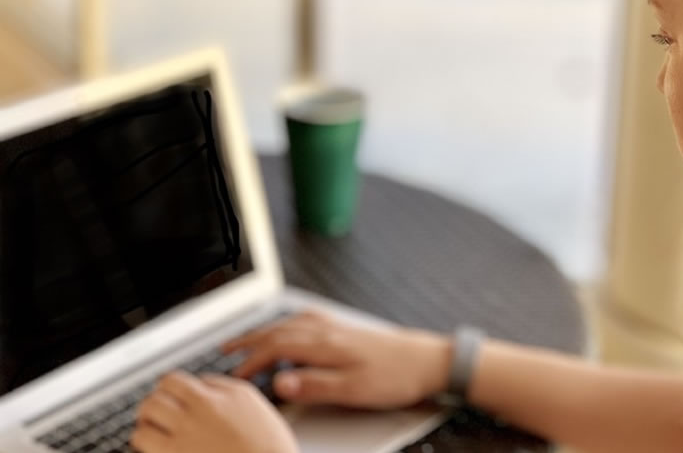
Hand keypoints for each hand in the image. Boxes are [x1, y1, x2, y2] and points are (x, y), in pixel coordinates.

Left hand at [132, 371, 296, 452]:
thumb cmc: (267, 444)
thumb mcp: (251, 402)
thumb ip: (221, 386)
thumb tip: (199, 383)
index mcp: (217, 396)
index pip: (172, 381)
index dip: (166, 389)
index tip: (168, 396)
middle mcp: (199, 414)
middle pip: (153, 400)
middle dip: (151, 407)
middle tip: (156, 415)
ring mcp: (185, 439)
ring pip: (143, 424)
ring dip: (146, 427)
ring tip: (153, 434)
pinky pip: (145, 446)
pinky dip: (146, 447)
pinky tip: (157, 450)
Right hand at [221, 309, 451, 408]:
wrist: (430, 361)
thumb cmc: (396, 377)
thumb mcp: (354, 390)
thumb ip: (314, 386)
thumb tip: (278, 384)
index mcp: (326, 345)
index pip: (276, 348)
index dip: (251, 361)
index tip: (235, 376)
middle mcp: (330, 331)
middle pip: (279, 330)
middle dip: (249, 340)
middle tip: (225, 350)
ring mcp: (339, 327)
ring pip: (293, 322)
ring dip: (267, 329)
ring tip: (249, 338)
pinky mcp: (349, 329)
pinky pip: (310, 318)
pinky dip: (292, 321)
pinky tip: (293, 324)